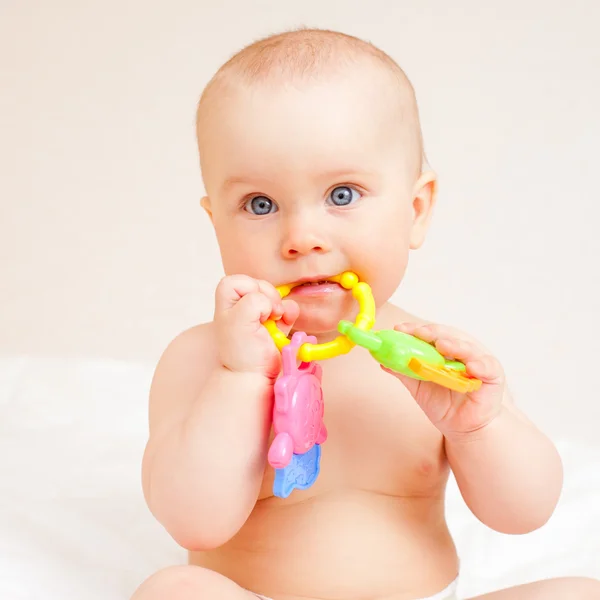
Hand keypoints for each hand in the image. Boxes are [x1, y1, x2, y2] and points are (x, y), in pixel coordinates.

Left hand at [214, 275, 298, 379]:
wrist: (255, 375)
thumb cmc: (241, 352)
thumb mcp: (238, 322)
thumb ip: (253, 301)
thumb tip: (270, 303)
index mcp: (227, 303)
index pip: (237, 280)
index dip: (248, 289)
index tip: (251, 307)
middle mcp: (242, 305)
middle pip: (259, 284)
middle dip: (268, 297)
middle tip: (267, 315)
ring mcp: (260, 313)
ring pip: (276, 295)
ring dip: (280, 306)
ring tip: (276, 320)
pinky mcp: (276, 321)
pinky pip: (288, 307)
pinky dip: (290, 313)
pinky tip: (286, 323)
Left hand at [383, 323, 506, 437]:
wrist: (464, 428)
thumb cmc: (444, 403)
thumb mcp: (419, 387)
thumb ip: (404, 372)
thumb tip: (382, 360)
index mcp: (444, 349)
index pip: (429, 334)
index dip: (414, 330)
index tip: (399, 329)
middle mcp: (461, 350)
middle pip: (447, 335)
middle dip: (432, 332)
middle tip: (418, 332)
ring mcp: (478, 361)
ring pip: (468, 347)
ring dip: (455, 345)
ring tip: (442, 345)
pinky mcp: (493, 376)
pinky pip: (488, 367)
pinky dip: (479, 365)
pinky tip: (471, 367)